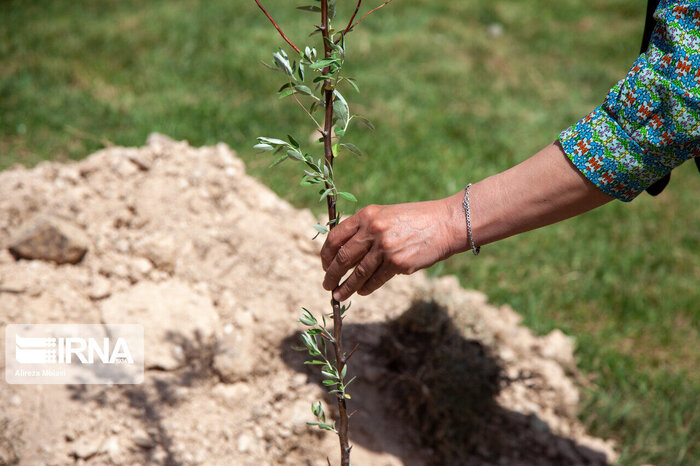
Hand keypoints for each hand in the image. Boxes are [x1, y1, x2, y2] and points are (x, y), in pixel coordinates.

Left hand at [320, 195, 466, 300]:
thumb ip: (365, 228)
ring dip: (345, 287)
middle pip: (343, 257)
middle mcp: (373, 230)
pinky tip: (361, 292)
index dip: (326, 254)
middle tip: (327, 284)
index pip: (336, 236)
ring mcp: (385, 248)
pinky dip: (365, 288)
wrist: (445, 224)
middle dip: (331, 273)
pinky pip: (375, 280)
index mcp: (367, 215)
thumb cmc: (415, 219)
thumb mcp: (386, 215)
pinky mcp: (398, 263)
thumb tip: (343, 251)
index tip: (324, 264)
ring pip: (357, 273)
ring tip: (337, 296)